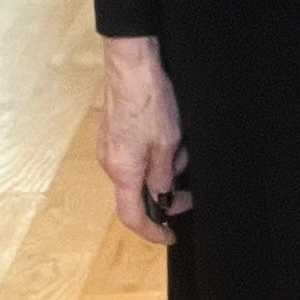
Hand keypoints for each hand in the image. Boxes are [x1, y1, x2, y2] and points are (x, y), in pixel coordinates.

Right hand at [98, 36, 193, 246]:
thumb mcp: (166, 144)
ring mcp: (110, 146)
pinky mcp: (115, 132)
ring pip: (141, 171)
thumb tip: (161, 194)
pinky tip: (170, 134)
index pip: (132, 216)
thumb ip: (163, 175)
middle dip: (166, 191)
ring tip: (182, 147)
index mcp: (122, 171)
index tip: (169, 235)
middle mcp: (110, 162)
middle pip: (138, 192)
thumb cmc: (148, 100)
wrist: (132, 64)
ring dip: (165, 166)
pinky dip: (156, 153)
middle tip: (188, 189)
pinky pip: (136, 154)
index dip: (151, 231)